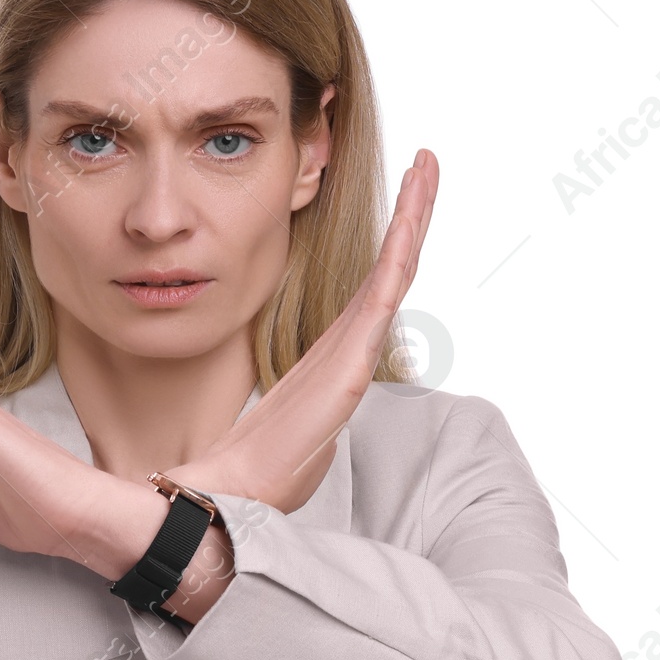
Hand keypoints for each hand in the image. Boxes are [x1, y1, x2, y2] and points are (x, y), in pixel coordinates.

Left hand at [168, 152, 437, 513]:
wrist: (232, 497)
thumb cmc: (241, 470)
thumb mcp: (254, 419)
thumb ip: (260, 403)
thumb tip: (243, 410)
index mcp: (328, 360)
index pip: (368, 288)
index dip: (386, 242)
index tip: (398, 197)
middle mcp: (347, 355)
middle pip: (391, 271)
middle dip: (412, 215)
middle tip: (427, 162)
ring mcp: (354, 360)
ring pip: (394, 274)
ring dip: (413, 219)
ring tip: (427, 168)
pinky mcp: (351, 368)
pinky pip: (382, 297)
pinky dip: (400, 251)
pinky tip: (411, 214)